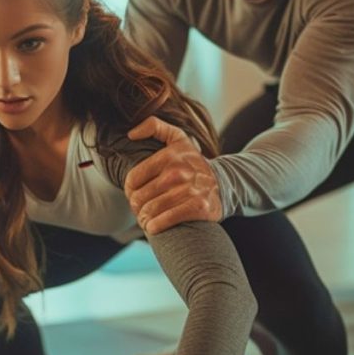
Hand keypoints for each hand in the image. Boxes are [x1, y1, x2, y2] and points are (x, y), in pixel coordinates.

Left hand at [125, 117, 222, 233]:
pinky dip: (156, 226)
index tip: (134, 195)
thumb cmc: (193, 163)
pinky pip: (167, 220)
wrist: (224, 183)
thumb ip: (154, 127)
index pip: (133, 179)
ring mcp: (189, 190)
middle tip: (140, 211)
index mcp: (169, 155)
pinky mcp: (199, 207)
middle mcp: (178, 171)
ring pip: (151, 210)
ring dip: (144, 220)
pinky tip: (153, 227)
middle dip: (136, 207)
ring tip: (145, 221)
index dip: (129, 191)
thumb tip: (130, 134)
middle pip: (140, 197)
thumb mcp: (178, 138)